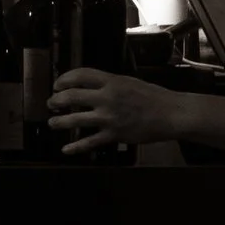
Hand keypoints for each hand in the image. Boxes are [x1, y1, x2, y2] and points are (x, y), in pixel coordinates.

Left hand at [47, 69, 192, 153]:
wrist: (172, 114)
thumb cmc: (153, 97)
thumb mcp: (129, 82)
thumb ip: (108, 84)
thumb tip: (87, 86)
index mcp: (112, 82)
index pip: (80, 75)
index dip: (64, 79)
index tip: (57, 84)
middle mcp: (107, 98)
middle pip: (71, 96)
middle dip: (56, 100)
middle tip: (51, 103)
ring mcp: (109, 118)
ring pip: (75, 120)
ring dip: (59, 122)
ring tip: (52, 123)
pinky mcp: (114, 134)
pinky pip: (90, 142)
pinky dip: (75, 147)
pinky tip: (65, 150)